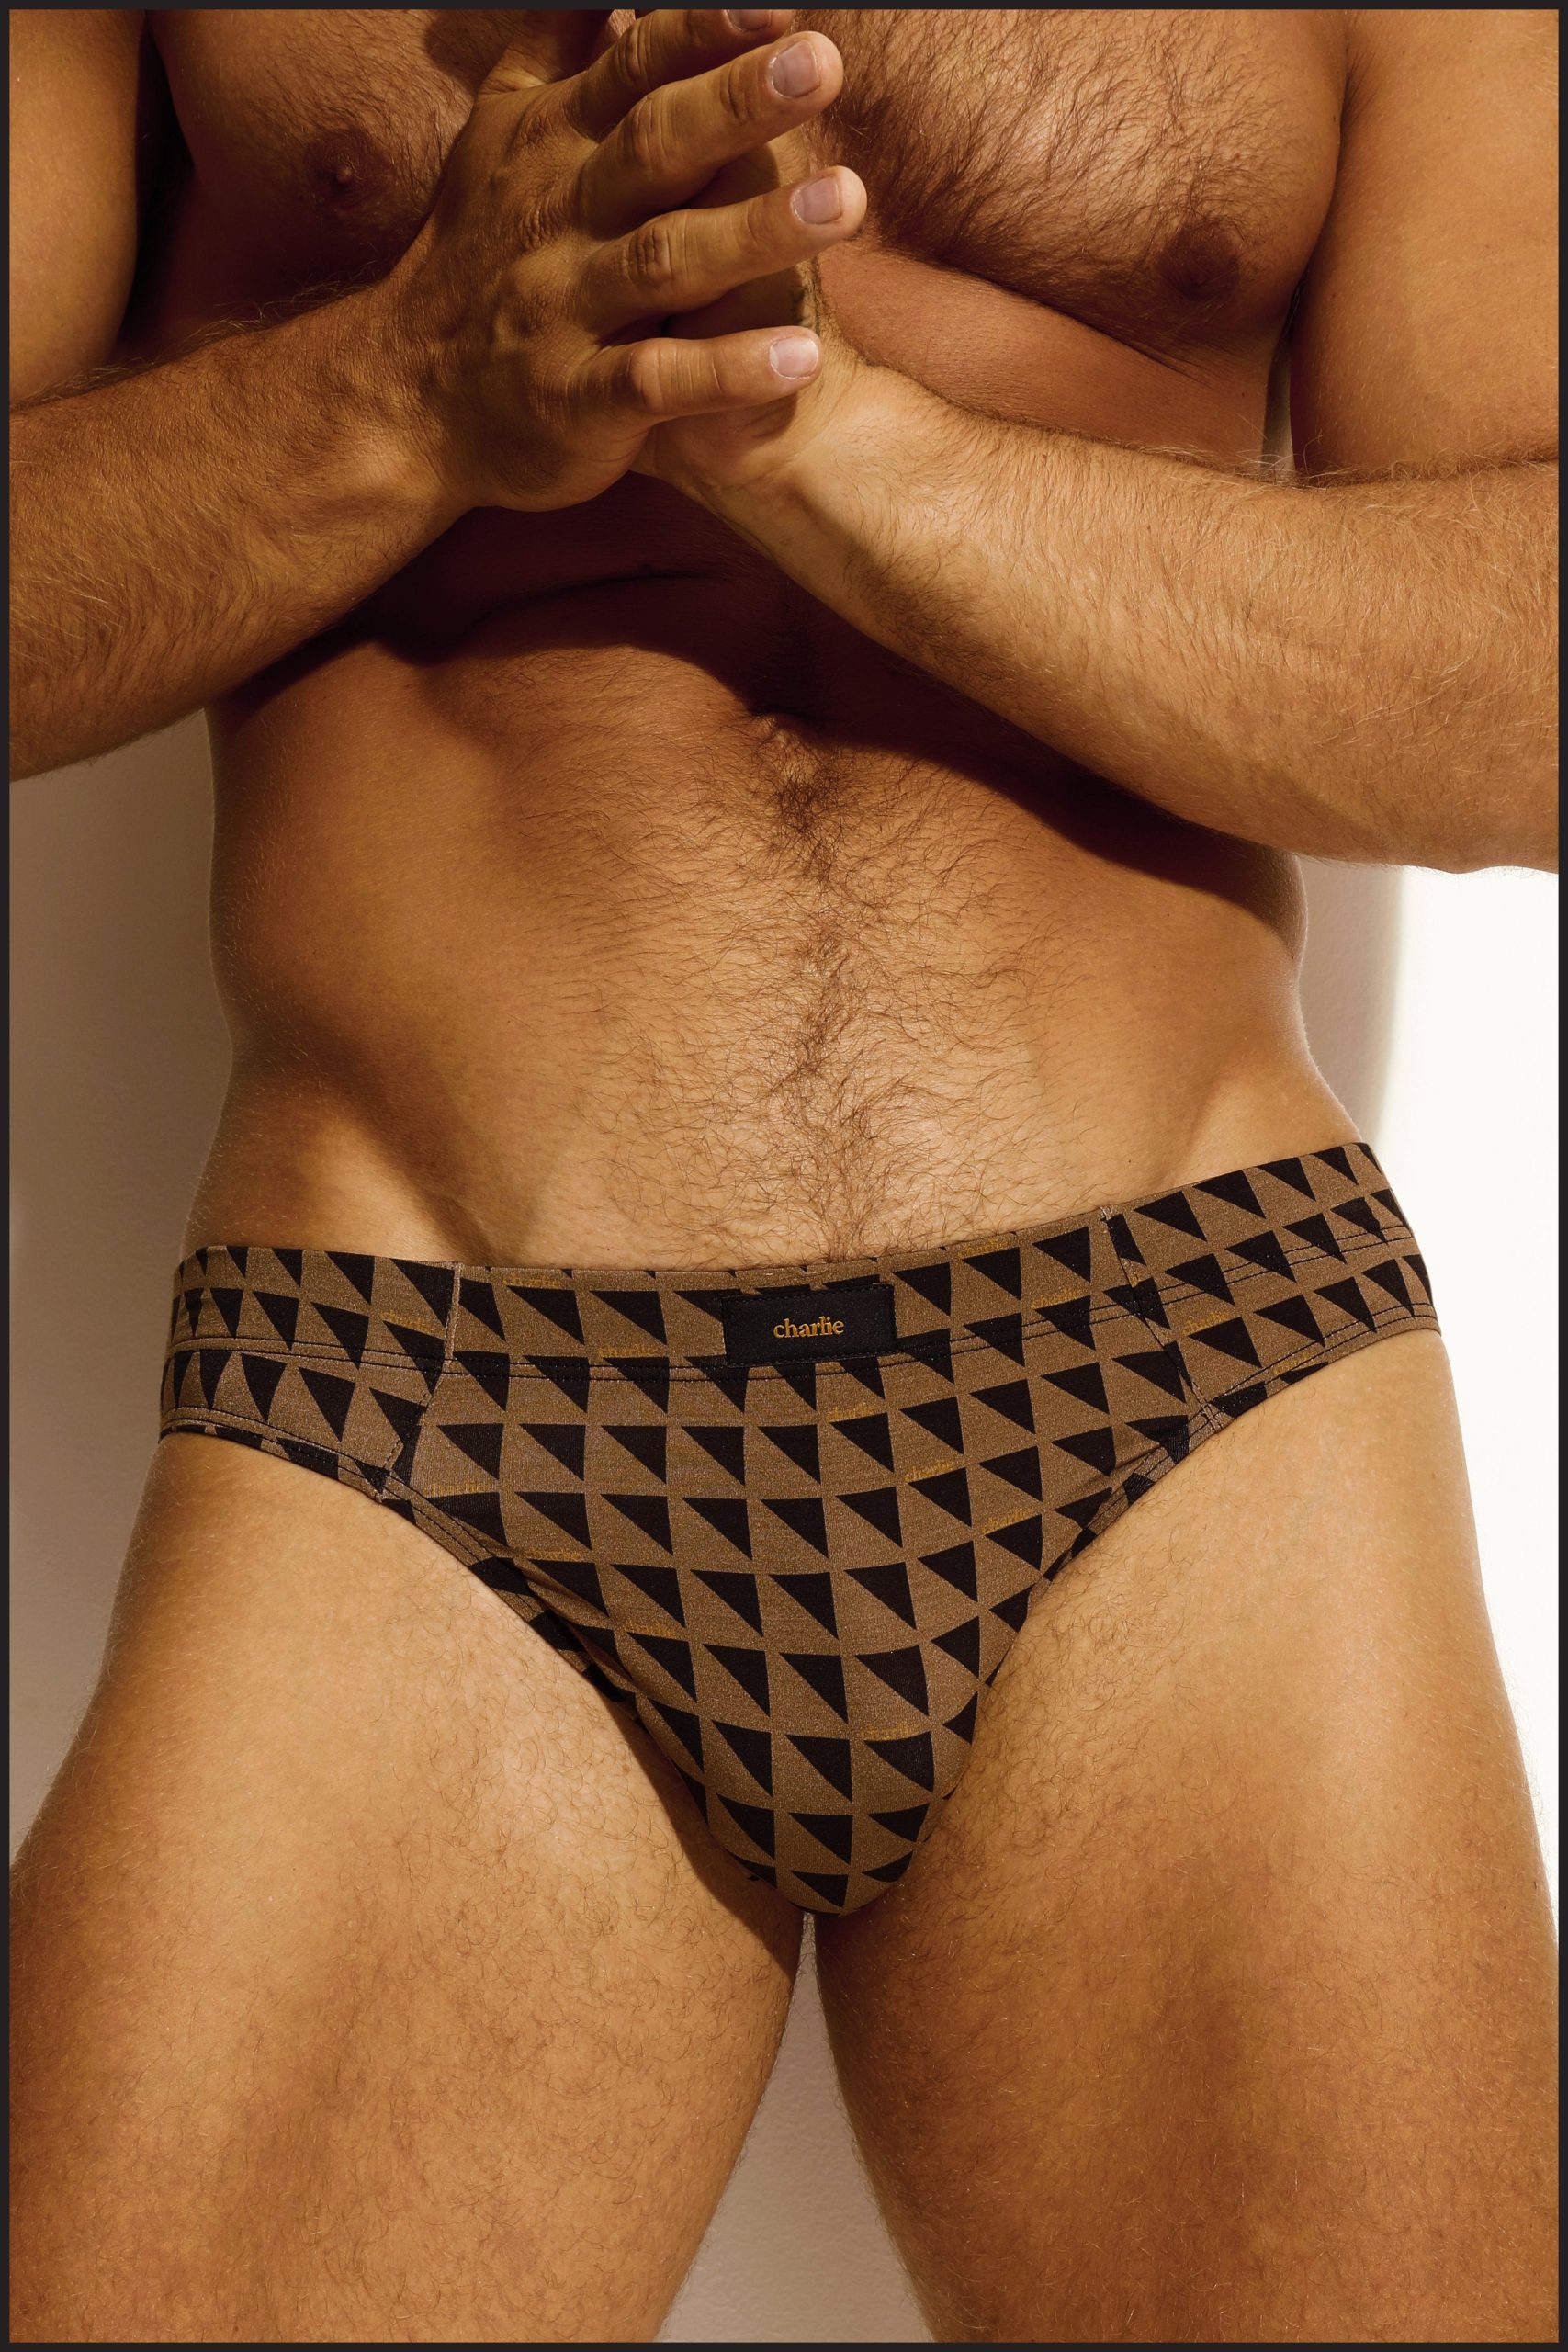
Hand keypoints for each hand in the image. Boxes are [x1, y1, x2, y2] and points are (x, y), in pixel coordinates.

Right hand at [380, 8, 863, 512]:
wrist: (406, 401)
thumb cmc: (478, 254)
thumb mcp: (503, 132)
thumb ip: (559, 43)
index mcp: (557, 145)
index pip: (635, 71)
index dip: (701, 30)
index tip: (774, 0)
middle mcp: (562, 218)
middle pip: (656, 148)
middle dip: (738, 104)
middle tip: (824, 63)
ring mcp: (566, 312)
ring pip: (665, 261)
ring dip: (757, 232)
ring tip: (849, 201)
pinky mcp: (576, 401)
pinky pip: (657, 383)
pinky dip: (725, 373)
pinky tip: (801, 358)